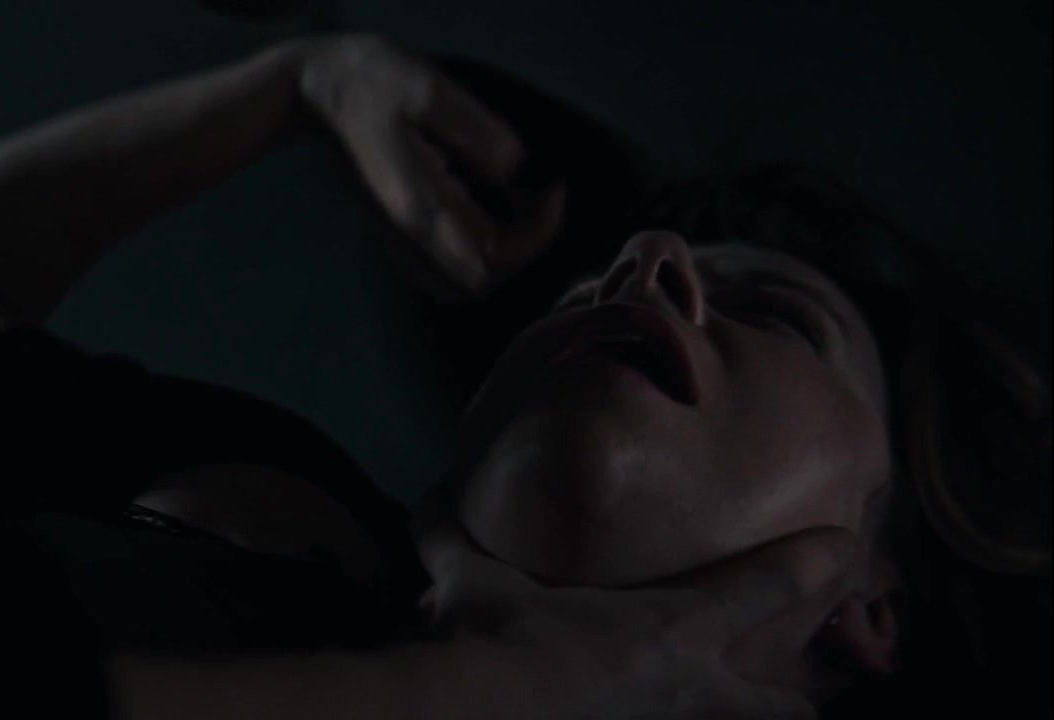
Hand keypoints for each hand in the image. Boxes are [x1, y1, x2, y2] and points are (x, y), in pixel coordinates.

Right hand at [298, 34, 566, 298]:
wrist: (319, 94)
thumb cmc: (375, 82)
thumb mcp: (429, 89)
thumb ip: (476, 130)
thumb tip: (515, 168)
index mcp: (420, 204)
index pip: (491, 255)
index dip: (538, 233)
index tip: (552, 187)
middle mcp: (410, 234)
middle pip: (481, 281)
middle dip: (524, 247)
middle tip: (540, 196)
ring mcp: (399, 239)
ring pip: (461, 287)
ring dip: (502, 259)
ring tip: (520, 210)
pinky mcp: (396, 234)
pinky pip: (443, 275)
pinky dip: (476, 259)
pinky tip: (488, 217)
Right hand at [419, 524, 858, 718]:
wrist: (478, 710)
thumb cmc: (490, 635)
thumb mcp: (468, 573)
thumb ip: (453, 531)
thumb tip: (431, 489)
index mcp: (665, 628)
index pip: (760, 590)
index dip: (810, 567)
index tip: (846, 546)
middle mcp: (685, 690)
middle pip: (780, 704)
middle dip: (796, 698)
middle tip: (800, 692)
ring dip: (759, 714)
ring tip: (768, 709)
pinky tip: (651, 719)